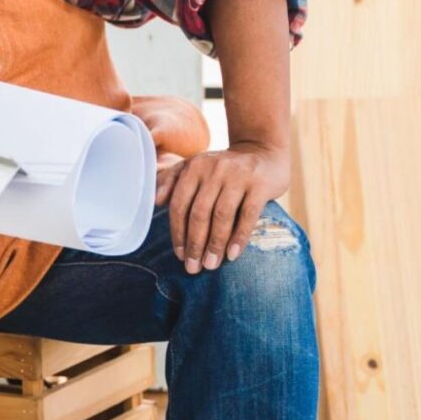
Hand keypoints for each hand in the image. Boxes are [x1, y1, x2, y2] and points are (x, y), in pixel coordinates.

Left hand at [163, 141, 289, 274]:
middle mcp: (215, 169)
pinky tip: (232, 255)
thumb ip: (173, 179)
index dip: (177, 232)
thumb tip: (155, 201)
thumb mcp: (197, 167)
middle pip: (199, 213)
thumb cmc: (225, 167)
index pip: (180, 204)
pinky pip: (247, 215)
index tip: (179, 255)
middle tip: (193, 268)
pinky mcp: (260, 185)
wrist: (264, 151)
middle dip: (195, 244)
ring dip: (214, 244)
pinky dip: (239, 237)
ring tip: (211, 265)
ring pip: (222, 216)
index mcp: (195, 167)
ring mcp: (238, 176)